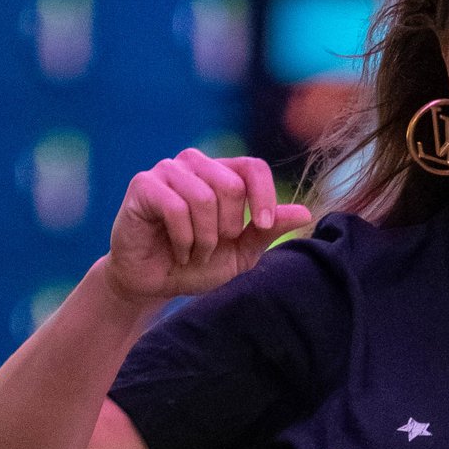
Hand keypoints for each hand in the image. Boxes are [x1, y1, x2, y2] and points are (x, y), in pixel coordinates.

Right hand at [106, 150, 308, 306]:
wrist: (153, 284)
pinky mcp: (143, 185)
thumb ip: (266, 230)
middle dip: (227, 228)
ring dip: (204, 239)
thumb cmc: (195, 264)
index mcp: (221, 173)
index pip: (253, 167)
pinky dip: (183, 240)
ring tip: (194, 253)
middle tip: (212, 248)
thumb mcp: (240, 253)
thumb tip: (305, 213)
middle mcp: (194, 164)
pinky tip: (178, 252)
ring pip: (204, 198)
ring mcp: (167, 171)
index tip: (260, 225)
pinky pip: (175, 208)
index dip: (263, 196)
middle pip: (230, 186)